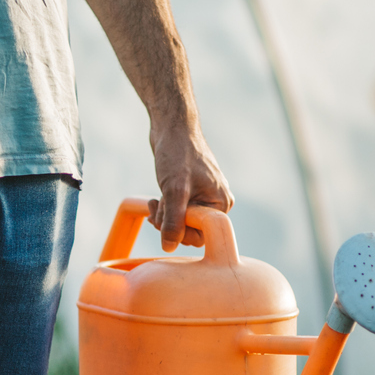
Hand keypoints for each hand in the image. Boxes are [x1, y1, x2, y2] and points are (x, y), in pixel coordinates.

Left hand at [147, 118, 232, 251]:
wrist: (172, 127)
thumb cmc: (177, 153)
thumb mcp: (174, 191)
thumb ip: (172, 221)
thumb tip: (169, 247)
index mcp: (220, 203)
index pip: (201, 236)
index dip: (179, 233)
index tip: (162, 218)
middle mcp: (215, 202)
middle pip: (190, 231)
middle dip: (169, 224)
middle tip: (155, 209)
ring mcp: (202, 197)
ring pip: (181, 222)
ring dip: (164, 217)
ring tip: (153, 202)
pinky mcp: (190, 192)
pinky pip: (177, 212)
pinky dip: (164, 209)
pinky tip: (154, 201)